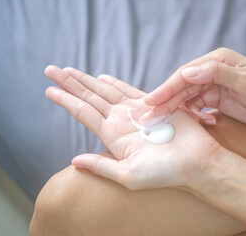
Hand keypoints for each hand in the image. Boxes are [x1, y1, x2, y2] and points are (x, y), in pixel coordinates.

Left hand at [44, 66, 221, 189]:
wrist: (197, 162)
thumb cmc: (166, 173)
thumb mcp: (129, 175)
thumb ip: (101, 167)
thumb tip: (74, 162)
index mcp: (113, 136)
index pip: (83, 113)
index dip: (65, 100)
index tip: (48, 90)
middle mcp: (121, 122)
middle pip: (89, 98)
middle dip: (70, 84)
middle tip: (50, 69)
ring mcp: (136, 112)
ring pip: (105, 91)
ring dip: (86, 80)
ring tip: (68, 70)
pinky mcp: (154, 104)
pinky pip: (129, 90)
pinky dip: (115, 82)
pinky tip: (100, 77)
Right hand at [143, 48, 245, 127]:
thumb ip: (217, 74)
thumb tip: (186, 73)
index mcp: (216, 62)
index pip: (185, 75)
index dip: (166, 88)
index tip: (150, 101)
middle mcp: (211, 73)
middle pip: (181, 87)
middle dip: (164, 101)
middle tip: (148, 116)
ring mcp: (213, 88)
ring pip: (186, 99)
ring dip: (174, 110)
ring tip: (161, 122)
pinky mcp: (216, 101)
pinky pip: (197, 108)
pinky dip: (193, 117)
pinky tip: (198, 124)